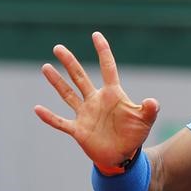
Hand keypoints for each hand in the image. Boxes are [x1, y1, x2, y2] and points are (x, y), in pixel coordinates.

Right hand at [34, 32, 158, 169]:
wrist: (123, 156)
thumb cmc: (135, 135)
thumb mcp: (145, 121)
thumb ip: (150, 110)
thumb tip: (152, 101)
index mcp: (113, 95)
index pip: (107, 68)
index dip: (103, 52)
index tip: (96, 35)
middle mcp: (96, 101)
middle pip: (81, 77)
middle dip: (70, 62)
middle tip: (58, 47)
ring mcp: (85, 114)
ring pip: (68, 94)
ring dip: (57, 82)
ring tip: (46, 67)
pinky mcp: (78, 130)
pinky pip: (61, 122)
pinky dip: (50, 117)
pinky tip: (38, 109)